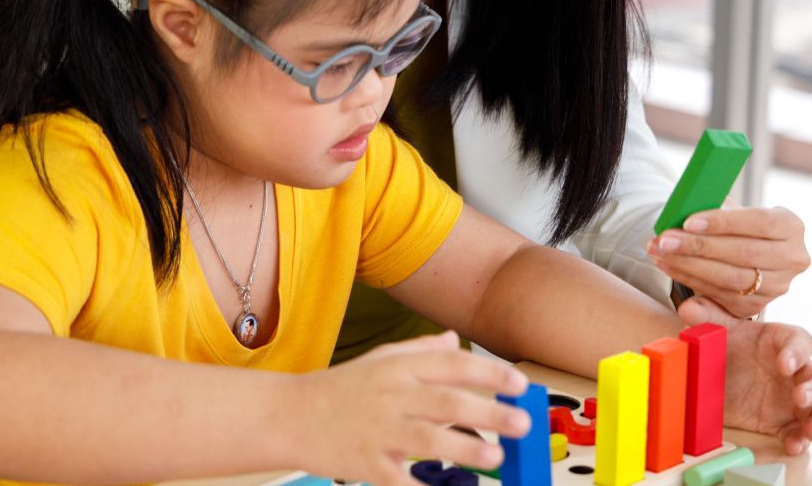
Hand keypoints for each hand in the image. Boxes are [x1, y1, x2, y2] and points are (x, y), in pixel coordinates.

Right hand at [292, 331, 531, 484]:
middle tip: (522, 423)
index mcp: (399, 368)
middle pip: (446, 402)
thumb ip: (421, 351)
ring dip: (464, 449)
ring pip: (427, 439)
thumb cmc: (341, 387)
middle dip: (488, 412)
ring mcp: (378, 431)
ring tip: (495, 457)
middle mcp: (391, 396)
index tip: (519, 386)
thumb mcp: (380, 359)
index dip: (488, 375)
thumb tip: (455, 340)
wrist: (289, 415)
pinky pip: (399, 480)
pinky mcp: (365, 464)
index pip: (452, 365)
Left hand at [646, 204, 809, 318]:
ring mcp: (776, 287)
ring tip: (659, 251)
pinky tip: (667, 265)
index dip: (724, 222)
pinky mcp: (755, 307)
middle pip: (743, 253)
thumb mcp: (733, 210)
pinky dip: (688, 279)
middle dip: (698, 246)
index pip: (760, 222)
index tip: (689, 221)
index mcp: (792, 227)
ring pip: (729, 278)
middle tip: (665, 239)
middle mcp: (792, 259)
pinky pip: (718, 295)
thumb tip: (686, 208)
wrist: (746, 252)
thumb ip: (715, 208)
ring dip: (688, 265)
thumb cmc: (736, 225)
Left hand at [678, 297, 811, 454]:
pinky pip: (801, 432)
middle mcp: (797, 372)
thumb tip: (689, 307)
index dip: (797, 352)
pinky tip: (793, 446)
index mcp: (783, 343)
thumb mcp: (718, 333)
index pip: (801, 342)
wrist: (715, 377)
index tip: (783, 364)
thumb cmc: (728, 348)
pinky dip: (801, 440)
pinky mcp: (786, 423)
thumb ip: (708, 318)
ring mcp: (795, 400)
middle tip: (801, 397)